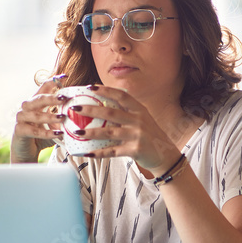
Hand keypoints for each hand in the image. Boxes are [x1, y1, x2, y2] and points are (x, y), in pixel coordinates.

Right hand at [11, 79, 66, 162]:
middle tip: (64, 98)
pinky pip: (34, 131)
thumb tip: (81, 111)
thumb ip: (62, 117)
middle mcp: (26, 108)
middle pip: (38, 99)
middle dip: (51, 98)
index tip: (65, 76)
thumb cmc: (41, 137)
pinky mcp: (19, 131)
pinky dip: (46, 133)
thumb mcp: (54, 125)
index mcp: (35, 103)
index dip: (53, 81)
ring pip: (35, 115)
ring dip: (50, 116)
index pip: (43, 88)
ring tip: (63, 118)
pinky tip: (58, 134)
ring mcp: (21, 118)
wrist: (26, 152)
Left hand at [73, 85, 187, 174]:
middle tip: (75, 108)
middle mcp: (139, 121)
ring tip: (77, 131)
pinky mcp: (135, 150)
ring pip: (109, 132)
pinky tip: (87, 152)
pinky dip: (99, 152)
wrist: (166, 156)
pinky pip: (113, 151)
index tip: (90, 86)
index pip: (121, 96)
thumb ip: (127, 113)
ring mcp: (137, 135)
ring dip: (91, 132)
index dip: (105, 90)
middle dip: (91, 110)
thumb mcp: (142, 120)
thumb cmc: (149, 137)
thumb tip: (102, 106)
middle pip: (111, 113)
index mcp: (140, 110)